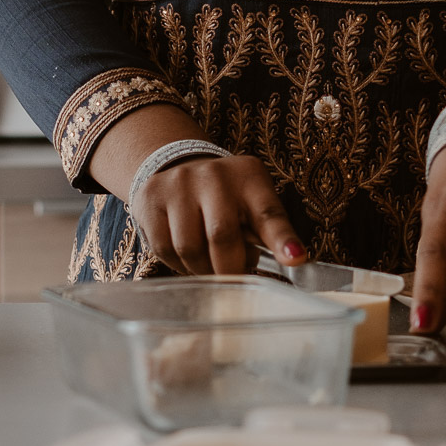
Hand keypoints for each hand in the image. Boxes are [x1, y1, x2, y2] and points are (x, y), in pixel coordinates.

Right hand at [131, 153, 306, 274]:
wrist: (178, 167)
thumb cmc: (226, 197)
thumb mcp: (253, 203)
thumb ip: (266, 232)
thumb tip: (286, 263)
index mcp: (249, 178)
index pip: (268, 212)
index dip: (282, 239)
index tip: (296, 259)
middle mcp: (214, 176)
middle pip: (222, 236)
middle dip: (230, 269)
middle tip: (234, 279)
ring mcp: (179, 184)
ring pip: (189, 248)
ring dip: (202, 269)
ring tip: (210, 264)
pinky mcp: (150, 197)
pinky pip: (163, 248)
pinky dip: (178, 264)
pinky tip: (187, 257)